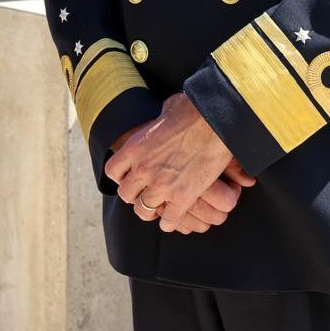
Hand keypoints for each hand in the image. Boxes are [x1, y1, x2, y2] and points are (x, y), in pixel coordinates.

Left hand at [105, 93, 237, 232]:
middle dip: (135, 194)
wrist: (216, 122)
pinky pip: (168, 220)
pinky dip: (170, 221)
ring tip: (158, 207)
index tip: (131, 175)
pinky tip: (173, 217)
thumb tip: (166, 115)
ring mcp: (161, 186)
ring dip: (151, 209)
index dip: (121, 175)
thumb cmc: (194, 109)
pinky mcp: (182, 198)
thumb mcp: (168, 109)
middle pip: (126, 194)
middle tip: (145, 192)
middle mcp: (143, 169)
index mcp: (135, 147)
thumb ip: (160, 120)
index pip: (113, 170)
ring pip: (143, 210)